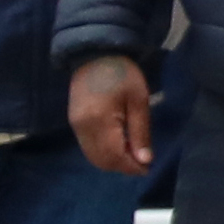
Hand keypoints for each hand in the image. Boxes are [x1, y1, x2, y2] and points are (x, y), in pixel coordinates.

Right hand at [70, 56, 153, 175]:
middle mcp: (83, 129)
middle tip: (142, 164)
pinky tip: (119, 146)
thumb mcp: (139, 100)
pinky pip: (88, 148)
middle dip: (122, 167)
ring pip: (93, 157)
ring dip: (113, 162)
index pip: (115, 156)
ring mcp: (76, 128)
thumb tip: (144, 160)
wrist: (95, 55)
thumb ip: (140, 132)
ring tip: (132, 156)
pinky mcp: (74, 124)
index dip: (131, 167)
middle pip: (102, 160)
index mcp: (100, 122)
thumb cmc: (122, 74)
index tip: (148, 168)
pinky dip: (104, 153)